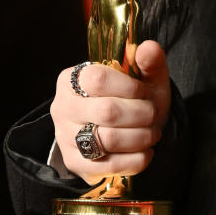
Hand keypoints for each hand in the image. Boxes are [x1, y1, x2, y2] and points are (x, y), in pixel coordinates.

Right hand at [50, 41, 170, 182]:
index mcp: (72, 79)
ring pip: (109, 140)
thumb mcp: (143, 77)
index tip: (145, 92)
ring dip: (141, 138)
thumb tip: (149, 47)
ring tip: (152, 133)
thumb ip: (149, 61)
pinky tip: (145, 151)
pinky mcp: (75, 163)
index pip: (99, 79)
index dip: (130, 87)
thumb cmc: (131, 99)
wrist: (120, 130)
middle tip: (153, 116)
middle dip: (141, 114)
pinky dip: (136, 160)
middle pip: (107, 112)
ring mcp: (65, 137)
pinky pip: (109, 166)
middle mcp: (62, 107)